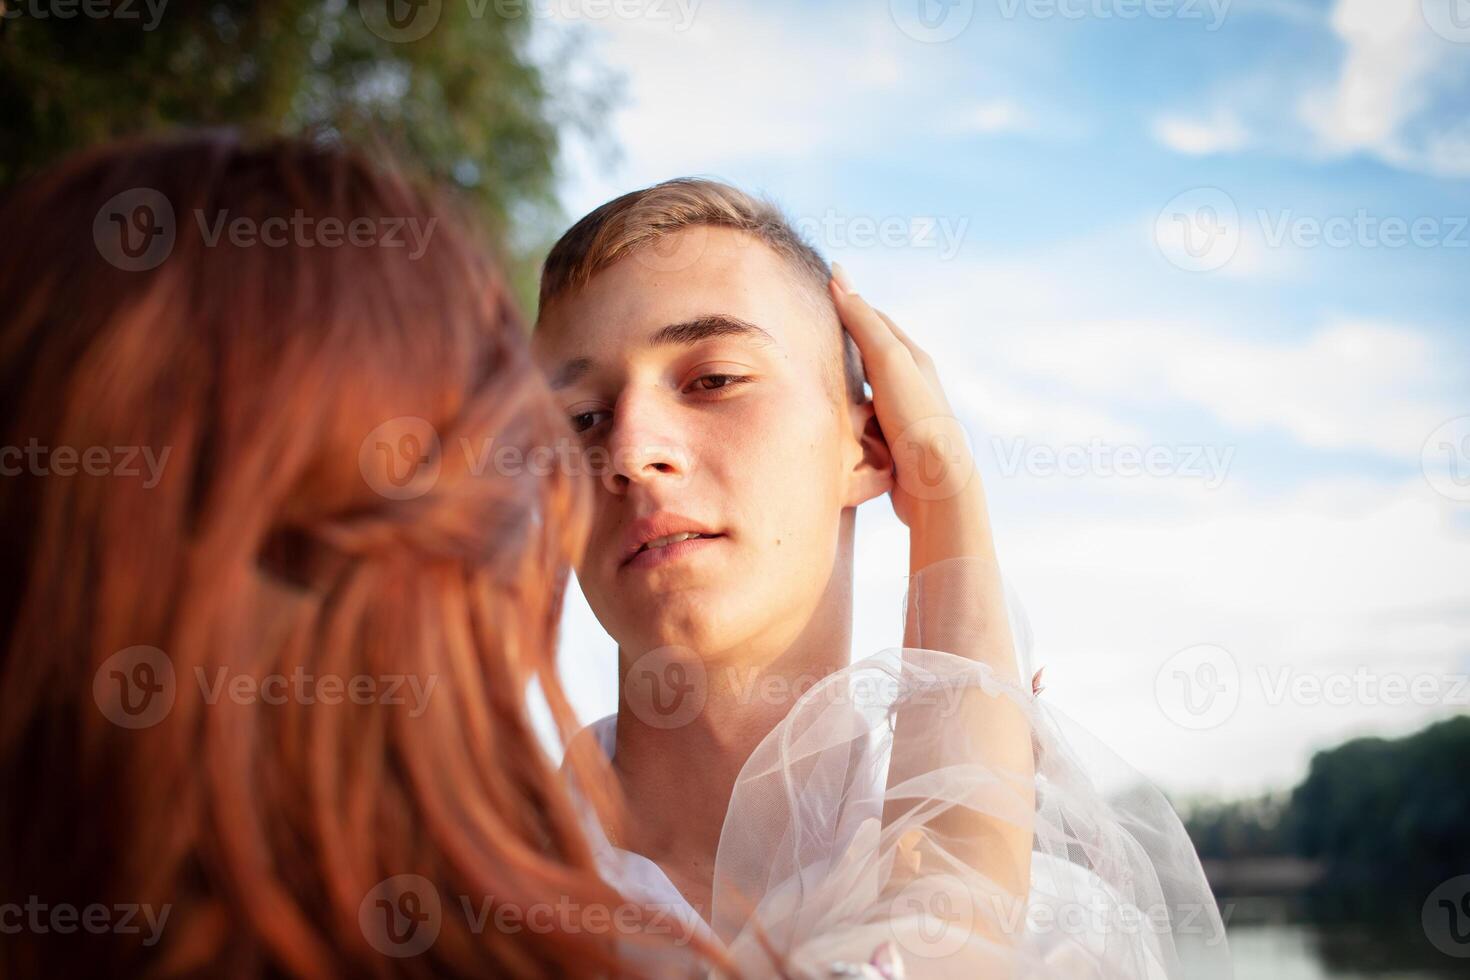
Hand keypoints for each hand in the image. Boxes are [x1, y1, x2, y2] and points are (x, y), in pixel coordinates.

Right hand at [828, 263, 977, 529]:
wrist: (936, 485)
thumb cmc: (915, 418)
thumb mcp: (888, 361)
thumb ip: (863, 323)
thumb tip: (839, 279)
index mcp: (913, 359)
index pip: (876, 320)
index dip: (848, 303)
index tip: (823, 287)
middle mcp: (910, 385)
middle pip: (871, 354)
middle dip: (844, 341)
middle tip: (813, 328)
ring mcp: (901, 416)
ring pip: (864, 389)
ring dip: (843, 381)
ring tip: (814, 375)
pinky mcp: (892, 446)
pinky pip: (862, 421)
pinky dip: (845, 414)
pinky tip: (830, 420)